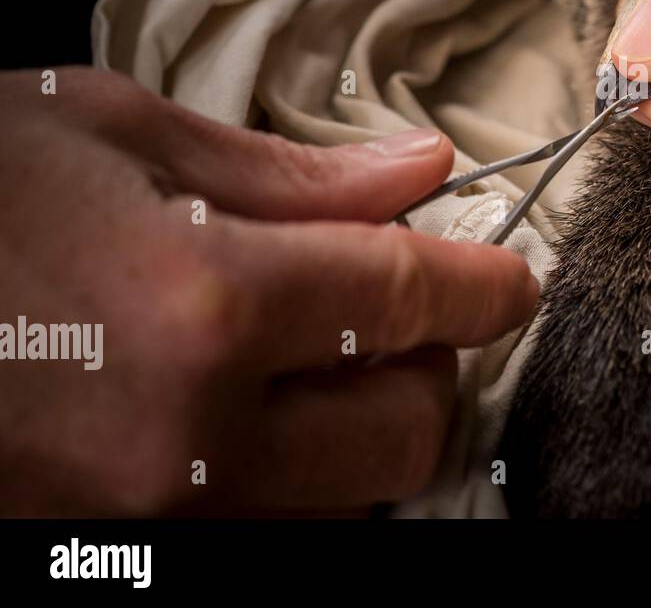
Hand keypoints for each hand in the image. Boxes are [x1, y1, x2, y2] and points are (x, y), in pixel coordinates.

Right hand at [0, 68, 536, 514]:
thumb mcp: (111, 134)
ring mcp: (147, 518)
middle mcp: (190, 436)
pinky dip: (292, 477)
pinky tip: (245, 411)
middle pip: (409, 431)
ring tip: (313, 358)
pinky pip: (264, 530)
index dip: (487, 283)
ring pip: (347, 501)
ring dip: (366, 429)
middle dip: (430, 367)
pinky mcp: (109, 550)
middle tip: (394, 311)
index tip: (506, 274)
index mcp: (204, 302)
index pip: (418, 301)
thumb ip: (290, 171)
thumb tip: (422, 173)